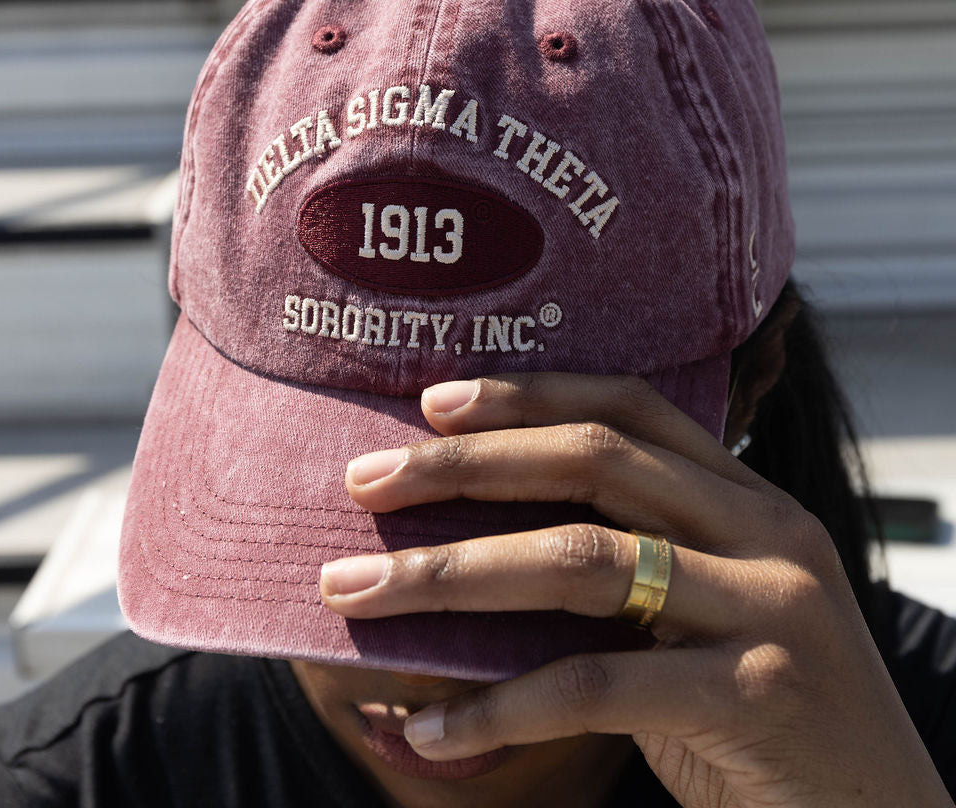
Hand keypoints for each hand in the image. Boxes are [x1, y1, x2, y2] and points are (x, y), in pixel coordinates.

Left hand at [319, 373, 952, 807]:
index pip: (629, 409)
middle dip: (465, 466)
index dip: (529, 395)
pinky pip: (594, 686)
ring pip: (580, 562)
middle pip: (591, 463)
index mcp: (748, 499)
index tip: (432, 401)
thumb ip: (624, 571)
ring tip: (352, 590)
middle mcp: (766, 531)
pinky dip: (497, 706)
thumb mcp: (701, 619)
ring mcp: (770, 609)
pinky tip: (428, 728)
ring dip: (449, 575)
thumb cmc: (763, 717)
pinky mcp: (757, 696)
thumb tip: (471, 550)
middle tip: (365, 480)